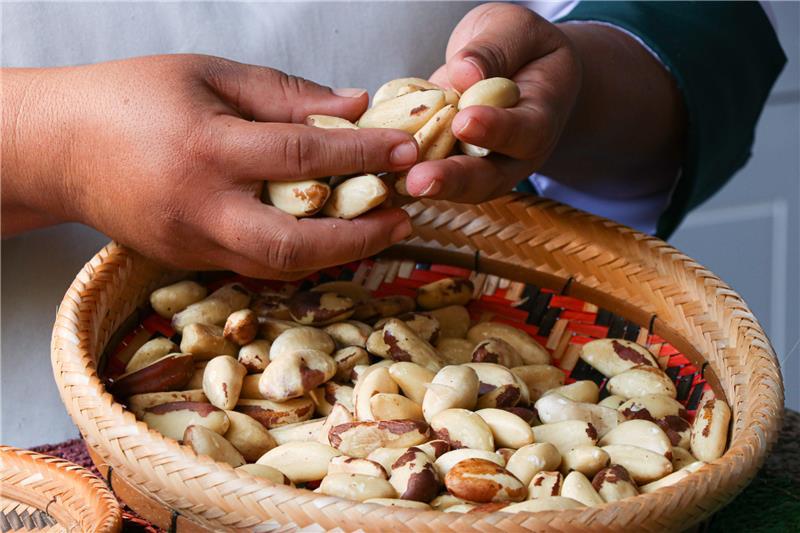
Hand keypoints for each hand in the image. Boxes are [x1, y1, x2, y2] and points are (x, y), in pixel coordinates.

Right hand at [2, 55, 418, 278]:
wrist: (59, 148)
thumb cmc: (132, 98)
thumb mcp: (209, 75)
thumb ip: (285, 95)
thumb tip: (354, 107)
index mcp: (206, 148)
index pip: (302, 156)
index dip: (363, 154)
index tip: (407, 149)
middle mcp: (201, 207)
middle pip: (295, 244)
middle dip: (360, 237)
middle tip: (404, 217)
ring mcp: (193, 244)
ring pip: (279, 267)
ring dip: (337, 254)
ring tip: (378, 229)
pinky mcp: (189, 262)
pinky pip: (256, 267)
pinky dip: (301, 255)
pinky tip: (330, 236)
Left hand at [404, 2, 580, 201]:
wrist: (516, 68)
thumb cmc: (519, 46)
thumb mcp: (513, 30)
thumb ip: (494, 49)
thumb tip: (466, 73)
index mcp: (539, 118)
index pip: (523, 131)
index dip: (495, 129)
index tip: (465, 121)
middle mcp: (512, 155)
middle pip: (487, 178)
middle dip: (452, 180)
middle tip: (421, 179)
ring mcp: (480, 168)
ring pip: (456, 188)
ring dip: (423, 188)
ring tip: (394, 184)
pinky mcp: (449, 167)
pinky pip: (427, 175)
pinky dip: (402, 175)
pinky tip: (375, 173)